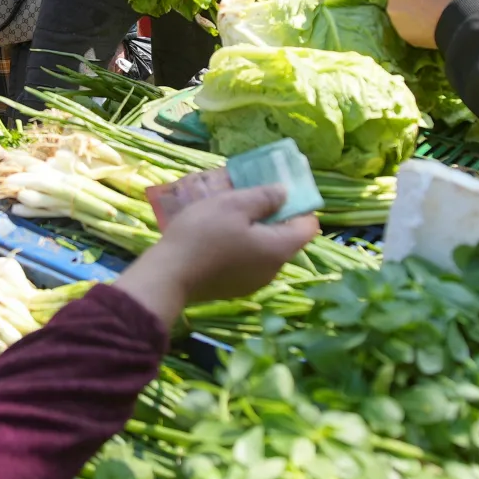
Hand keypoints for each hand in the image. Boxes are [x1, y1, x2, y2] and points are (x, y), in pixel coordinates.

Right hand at [114, 186, 318, 325]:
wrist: (169, 276)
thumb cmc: (204, 234)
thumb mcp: (233, 204)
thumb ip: (265, 197)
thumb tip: (285, 194)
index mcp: (279, 248)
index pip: (308, 226)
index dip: (299, 205)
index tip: (279, 191)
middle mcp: (273, 269)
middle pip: (285, 238)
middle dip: (273, 216)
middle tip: (248, 197)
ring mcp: (254, 282)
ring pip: (265, 249)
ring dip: (254, 231)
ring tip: (229, 214)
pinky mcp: (235, 288)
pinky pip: (248, 261)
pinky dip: (241, 246)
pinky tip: (218, 236)